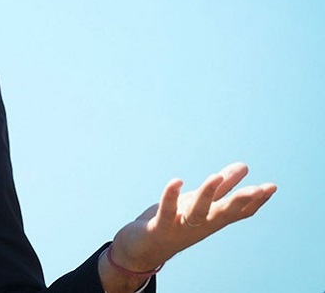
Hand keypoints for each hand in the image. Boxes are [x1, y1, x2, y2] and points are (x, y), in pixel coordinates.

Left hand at [101, 162, 276, 291]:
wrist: (144, 249)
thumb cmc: (176, 221)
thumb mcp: (200, 201)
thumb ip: (222, 186)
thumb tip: (244, 167)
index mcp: (213, 217)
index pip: (239, 211)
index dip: (256, 200)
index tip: (271, 186)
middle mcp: (202, 224)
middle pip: (225, 212)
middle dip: (242, 200)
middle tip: (261, 187)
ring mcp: (182, 227)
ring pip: (198, 211)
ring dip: (207, 194)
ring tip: (215, 176)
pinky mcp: (161, 226)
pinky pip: (167, 211)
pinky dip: (171, 196)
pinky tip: (176, 181)